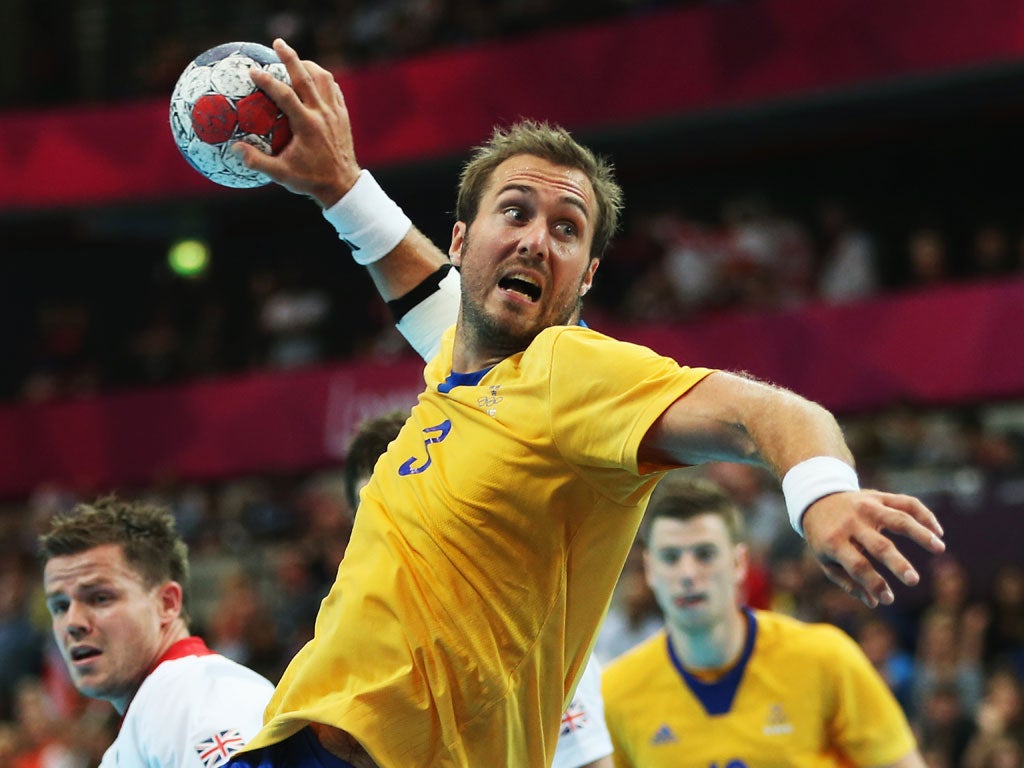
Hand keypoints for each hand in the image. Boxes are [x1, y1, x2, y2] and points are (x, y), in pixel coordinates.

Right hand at [233, 38, 359, 206]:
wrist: (343, 186)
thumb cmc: (310, 180)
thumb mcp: (281, 174)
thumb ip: (257, 161)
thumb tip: (234, 148)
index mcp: (306, 125)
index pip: (284, 95)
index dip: (267, 81)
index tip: (252, 70)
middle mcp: (322, 114)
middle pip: (306, 77)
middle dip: (290, 57)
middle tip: (277, 42)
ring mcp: (335, 113)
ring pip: (324, 79)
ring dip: (309, 66)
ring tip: (296, 60)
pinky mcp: (343, 116)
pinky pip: (334, 90)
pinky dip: (323, 80)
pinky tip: (314, 79)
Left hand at [801, 490, 944, 607]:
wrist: (816, 498)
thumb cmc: (824, 537)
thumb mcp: (826, 560)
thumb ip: (848, 582)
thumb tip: (874, 602)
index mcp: (834, 541)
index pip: (857, 566)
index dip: (873, 584)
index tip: (889, 600)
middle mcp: (852, 522)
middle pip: (879, 545)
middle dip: (897, 564)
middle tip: (913, 581)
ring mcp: (867, 506)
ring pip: (899, 519)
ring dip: (921, 534)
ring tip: (940, 548)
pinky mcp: (879, 496)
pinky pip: (906, 503)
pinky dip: (924, 515)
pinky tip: (937, 532)